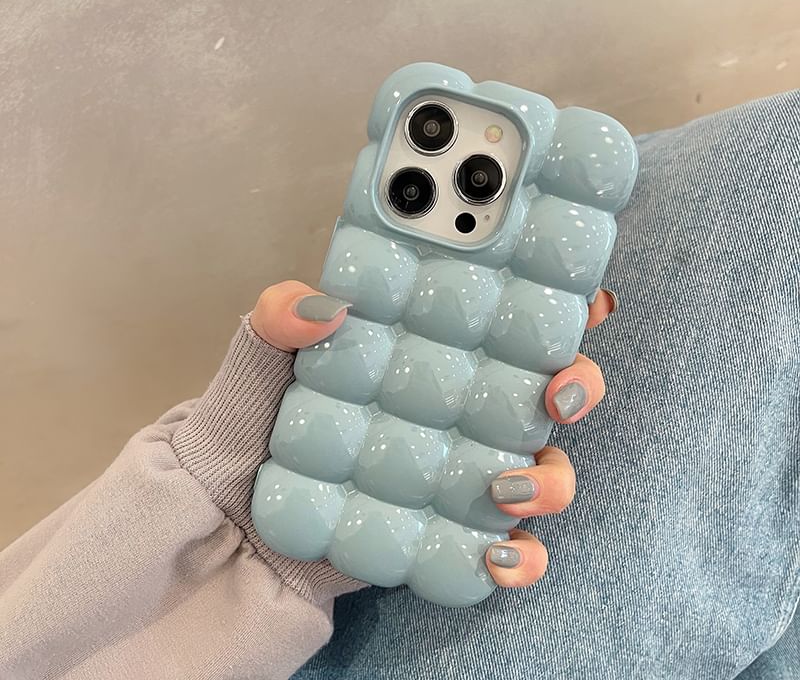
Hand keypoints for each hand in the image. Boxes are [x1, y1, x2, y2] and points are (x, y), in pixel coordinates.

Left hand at [250, 280, 615, 591]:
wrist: (230, 530)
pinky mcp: (448, 535)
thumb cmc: (251, 429)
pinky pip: (507, 548)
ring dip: (552, 478)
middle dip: (577, 387)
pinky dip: (523, 557)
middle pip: (545, 392)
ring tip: (508, 485)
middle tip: (559, 393)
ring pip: (543, 471)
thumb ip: (278, 319)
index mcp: (427, 357)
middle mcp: (456, 413)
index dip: (556, 308)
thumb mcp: (259, 362)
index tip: (588, 303)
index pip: (504, 322)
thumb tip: (324, 305)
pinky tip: (500, 556)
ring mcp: (458, 475)